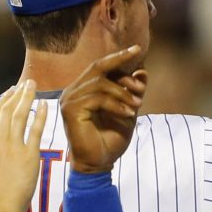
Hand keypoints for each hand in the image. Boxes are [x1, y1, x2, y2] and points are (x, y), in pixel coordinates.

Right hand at [0, 82, 51, 211]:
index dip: (0, 104)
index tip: (7, 94)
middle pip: (4, 111)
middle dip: (14, 95)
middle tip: (23, 83)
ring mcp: (10, 148)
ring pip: (18, 115)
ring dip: (26, 97)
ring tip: (33, 85)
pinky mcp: (27, 156)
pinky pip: (35, 130)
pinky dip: (40, 115)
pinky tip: (45, 105)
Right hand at [58, 45, 147, 174]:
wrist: (99, 162)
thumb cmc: (110, 139)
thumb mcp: (128, 111)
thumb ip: (133, 92)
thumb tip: (142, 71)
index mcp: (84, 89)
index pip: (100, 66)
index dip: (118, 57)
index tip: (137, 49)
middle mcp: (73, 91)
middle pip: (97, 68)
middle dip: (121, 67)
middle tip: (139, 83)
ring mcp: (69, 100)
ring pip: (100, 83)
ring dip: (123, 93)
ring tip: (137, 106)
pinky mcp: (70, 110)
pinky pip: (97, 98)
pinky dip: (117, 104)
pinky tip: (128, 114)